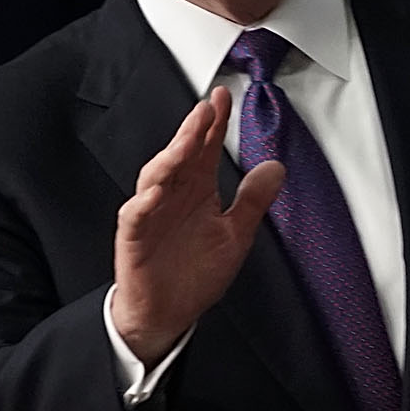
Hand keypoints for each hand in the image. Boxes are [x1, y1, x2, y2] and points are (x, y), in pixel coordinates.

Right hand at [113, 87, 284, 361]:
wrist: (167, 313)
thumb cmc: (195, 272)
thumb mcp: (235, 235)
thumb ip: (253, 200)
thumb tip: (275, 167)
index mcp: (197, 190)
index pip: (205, 149)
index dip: (214, 124)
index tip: (224, 97)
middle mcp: (172, 196)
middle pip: (180, 156)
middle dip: (191, 131)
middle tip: (206, 109)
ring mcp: (150, 214)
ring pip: (156, 178)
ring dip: (169, 158)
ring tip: (186, 142)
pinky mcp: (134, 238)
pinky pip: (135, 216)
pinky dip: (143, 203)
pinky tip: (155, 192)